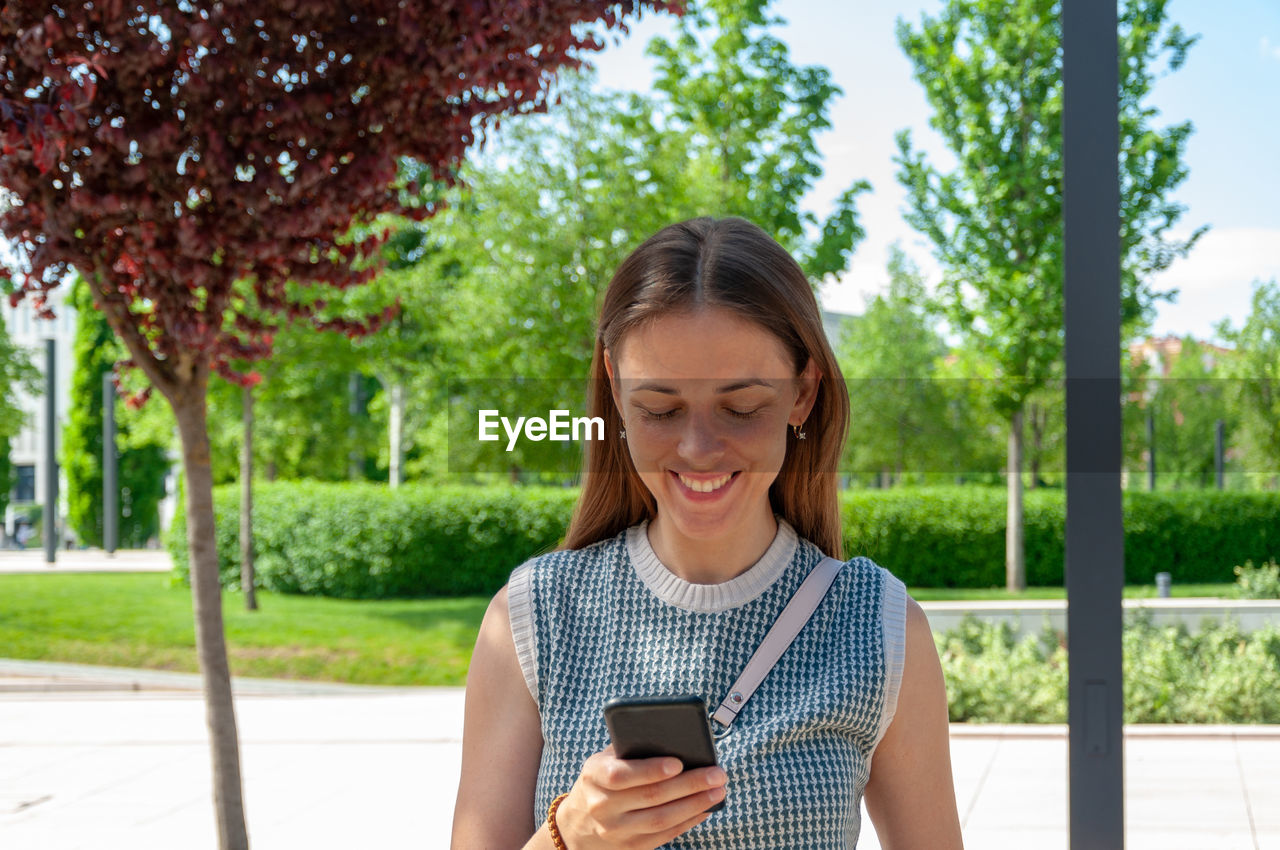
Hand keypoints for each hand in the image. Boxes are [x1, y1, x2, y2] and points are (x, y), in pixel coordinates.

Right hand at [554, 744, 727, 849]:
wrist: (579, 824)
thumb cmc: (602, 780)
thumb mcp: (604, 760)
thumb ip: (632, 749)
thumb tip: (676, 741)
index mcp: (594, 776)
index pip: (621, 775)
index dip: (651, 770)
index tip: (679, 762)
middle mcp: (603, 806)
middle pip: (651, 797)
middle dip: (689, 785)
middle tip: (717, 774)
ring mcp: (617, 830)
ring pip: (662, 819)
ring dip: (695, 804)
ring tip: (718, 791)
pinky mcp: (631, 847)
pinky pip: (665, 834)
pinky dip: (689, 821)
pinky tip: (706, 808)